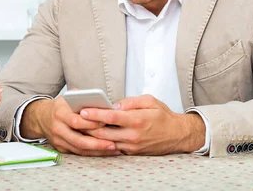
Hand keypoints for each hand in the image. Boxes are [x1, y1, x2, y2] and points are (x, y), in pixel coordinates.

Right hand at [22, 97, 120, 155]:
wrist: (41, 117)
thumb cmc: (61, 106)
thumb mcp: (69, 97)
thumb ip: (83, 97)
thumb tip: (102, 101)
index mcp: (60, 114)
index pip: (76, 121)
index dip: (91, 123)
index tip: (106, 122)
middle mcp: (58, 128)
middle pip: (78, 139)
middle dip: (97, 143)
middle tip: (113, 143)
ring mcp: (58, 140)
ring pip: (79, 149)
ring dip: (97, 151)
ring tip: (113, 149)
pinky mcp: (61, 148)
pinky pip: (78, 153)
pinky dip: (92, 153)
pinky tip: (104, 151)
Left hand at [81, 95, 204, 154]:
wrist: (178, 135)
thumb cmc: (163, 116)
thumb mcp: (149, 101)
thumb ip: (130, 102)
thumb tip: (115, 104)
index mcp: (137, 120)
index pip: (111, 116)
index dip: (95, 113)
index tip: (83, 109)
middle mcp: (133, 135)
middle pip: (104, 131)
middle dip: (88, 126)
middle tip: (75, 119)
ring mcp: (131, 146)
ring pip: (106, 141)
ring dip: (92, 135)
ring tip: (80, 127)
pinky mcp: (131, 152)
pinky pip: (113, 147)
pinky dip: (102, 142)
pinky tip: (93, 136)